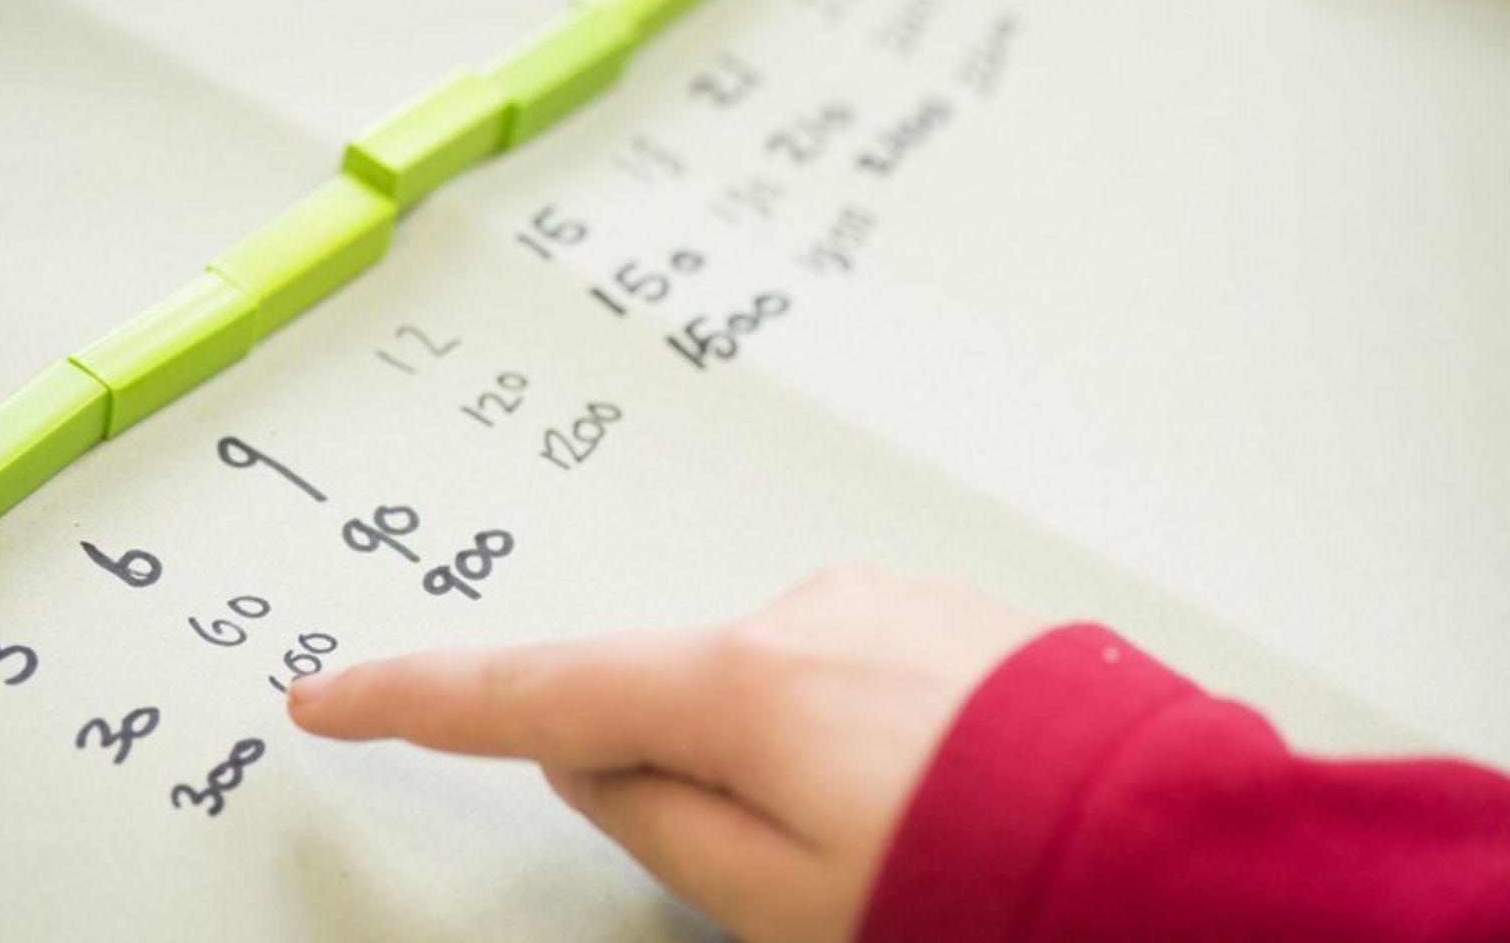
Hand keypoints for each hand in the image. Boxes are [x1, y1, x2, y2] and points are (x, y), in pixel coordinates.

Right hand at [286, 568, 1042, 942]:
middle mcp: (809, 613)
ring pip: (776, 691)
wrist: (1176, 855)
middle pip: (678, 699)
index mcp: (745, 686)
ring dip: (796, 764)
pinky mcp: (949, 609)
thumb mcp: (780, 908)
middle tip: (810, 876)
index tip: (333, 694)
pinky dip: (861, 737)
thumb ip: (657, 824)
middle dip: (696, 778)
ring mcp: (886, 601)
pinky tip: (940, 794)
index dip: (423, 701)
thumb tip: (591, 761)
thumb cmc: (985, 892)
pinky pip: (857, 675)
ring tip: (907, 842)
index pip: (538, 693)